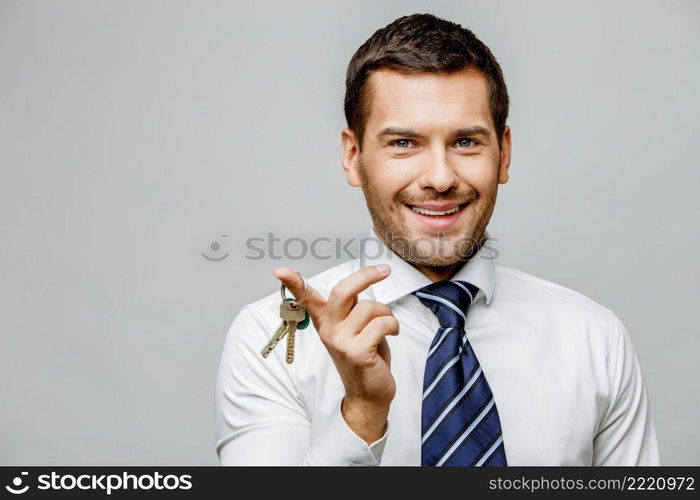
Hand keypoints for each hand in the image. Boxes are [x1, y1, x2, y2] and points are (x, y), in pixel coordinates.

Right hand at [272, 264, 398, 442]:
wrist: (368, 394)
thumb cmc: (365, 357)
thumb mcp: (353, 328)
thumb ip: (351, 307)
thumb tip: (360, 281)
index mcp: (325, 322)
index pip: (306, 298)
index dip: (294, 283)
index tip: (280, 271)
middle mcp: (329, 330)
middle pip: (342, 291)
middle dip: (365, 276)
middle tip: (383, 270)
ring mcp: (341, 341)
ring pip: (369, 307)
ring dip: (387, 314)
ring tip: (388, 326)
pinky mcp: (357, 352)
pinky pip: (381, 324)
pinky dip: (393, 325)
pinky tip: (393, 334)